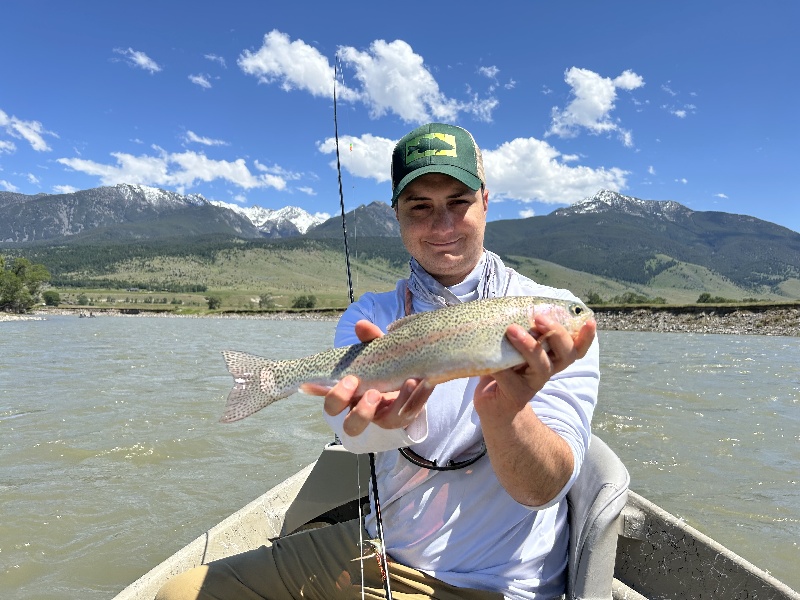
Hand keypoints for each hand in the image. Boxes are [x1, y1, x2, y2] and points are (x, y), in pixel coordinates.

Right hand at [321, 320, 433, 436]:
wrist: (417, 377)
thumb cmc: (389, 364)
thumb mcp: (380, 349)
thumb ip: (371, 339)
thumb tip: (361, 325)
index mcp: (348, 393)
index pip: (328, 397)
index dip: (317, 390)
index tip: (310, 381)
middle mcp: (358, 409)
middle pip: (345, 421)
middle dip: (343, 401)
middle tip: (356, 383)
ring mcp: (378, 417)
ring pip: (362, 427)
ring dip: (369, 409)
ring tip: (386, 389)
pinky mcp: (399, 418)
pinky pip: (402, 417)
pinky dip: (413, 399)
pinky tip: (422, 382)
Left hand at [473, 315, 596, 417]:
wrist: (492, 403)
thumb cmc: (502, 367)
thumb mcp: (510, 346)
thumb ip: (516, 329)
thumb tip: (506, 305)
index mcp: (551, 356)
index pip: (576, 347)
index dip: (586, 337)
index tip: (590, 321)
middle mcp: (548, 370)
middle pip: (566, 354)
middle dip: (556, 333)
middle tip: (540, 318)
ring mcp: (533, 384)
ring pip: (542, 365)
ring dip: (529, 346)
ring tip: (512, 330)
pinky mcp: (517, 395)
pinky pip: (510, 377)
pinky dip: (500, 367)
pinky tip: (490, 361)